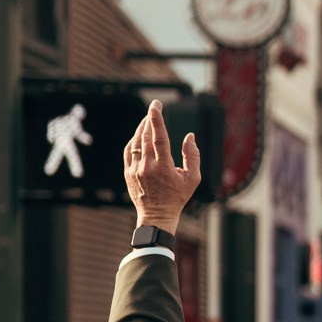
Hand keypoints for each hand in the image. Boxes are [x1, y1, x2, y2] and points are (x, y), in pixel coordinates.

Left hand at [124, 99, 202, 232]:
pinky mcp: (128, 173)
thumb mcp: (193, 178)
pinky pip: (129, 151)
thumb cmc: (178, 197)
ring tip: (148, 118)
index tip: (156, 105)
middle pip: (145, 136)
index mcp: (164, 167)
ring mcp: (135, 170)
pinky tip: (139, 134)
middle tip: (154, 106)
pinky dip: (133, 140)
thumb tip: (190, 136)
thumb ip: (193, 155)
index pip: (158, 137)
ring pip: (135, 142)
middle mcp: (147, 167)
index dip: (156, 119)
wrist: (156, 215)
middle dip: (149, 118)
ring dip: (141, 127)